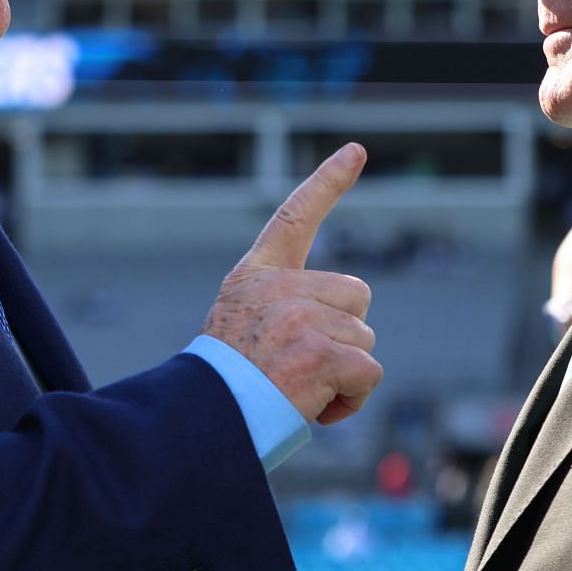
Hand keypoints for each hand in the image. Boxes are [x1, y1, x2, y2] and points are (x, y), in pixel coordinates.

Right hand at [200, 144, 381, 424]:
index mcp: (257, 275)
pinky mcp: (322, 353)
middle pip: (356, 296)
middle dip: (342, 333)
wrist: (203, 419)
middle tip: (299, 365)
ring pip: (364, 338)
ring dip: (344, 371)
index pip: (295, 216)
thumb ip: (284, 311)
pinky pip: (368, 373)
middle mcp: (281, 288)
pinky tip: (315, 408)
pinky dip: (351, 398)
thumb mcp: (239, 328)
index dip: (328, 182)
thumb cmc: (224, 386)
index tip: (356, 151)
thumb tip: (344, 336)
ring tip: (298, 388)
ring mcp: (303, 318)